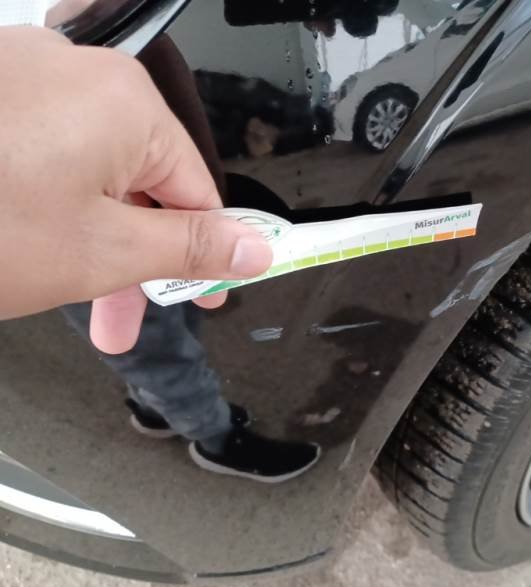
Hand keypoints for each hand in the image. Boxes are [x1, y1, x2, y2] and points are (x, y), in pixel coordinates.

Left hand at [0, 27, 271, 353]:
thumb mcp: (100, 253)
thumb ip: (190, 249)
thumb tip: (252, 247)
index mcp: (124, 103)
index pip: (198, 190)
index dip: (204, 253)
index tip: (205, 290)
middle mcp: (78, 74)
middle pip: (140, 182)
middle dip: (133, 259)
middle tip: (123, 314)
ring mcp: (24, 79)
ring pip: (90, 173)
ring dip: (88, 237)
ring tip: (60, 286)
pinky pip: (46, 154)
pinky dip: (47, 203)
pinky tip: (25, 243)